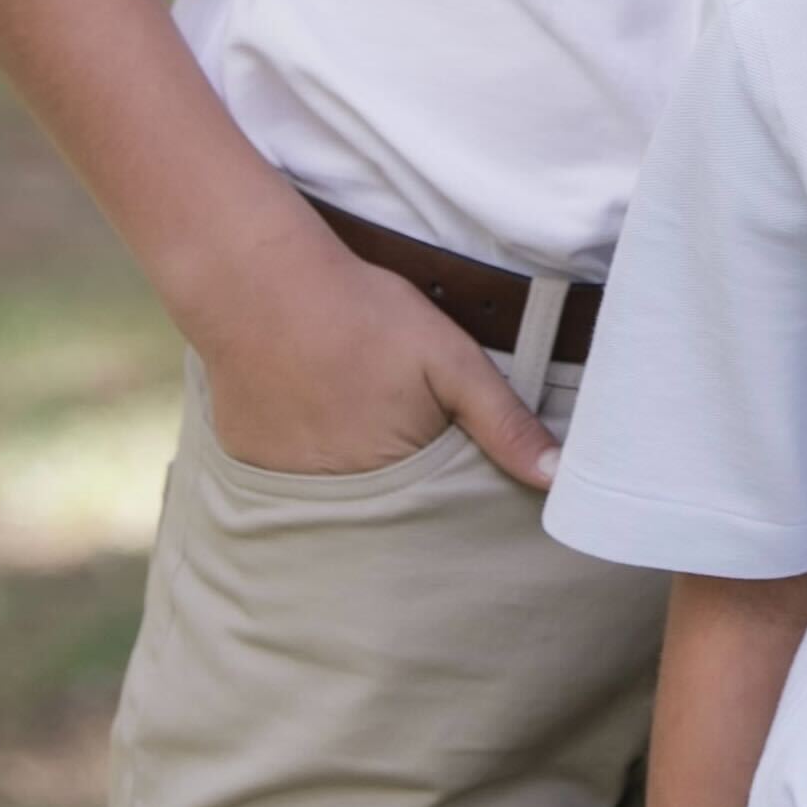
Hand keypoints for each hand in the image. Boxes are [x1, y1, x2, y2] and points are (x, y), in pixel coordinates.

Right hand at [202, 238, 557, 485]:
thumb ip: (503, 420)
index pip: (435, 516)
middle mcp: (336, 505)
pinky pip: (293, 485)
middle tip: (396, 421)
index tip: (454, 464)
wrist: (262, 290)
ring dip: (356, 474)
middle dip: (405, 488)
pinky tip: (315, 413)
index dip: (451, 493)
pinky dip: (310, 461)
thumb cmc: (365, 318)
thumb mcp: (452, 359)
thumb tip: (555, 476)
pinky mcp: (251, 473)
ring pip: (340, 501)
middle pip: (387, 514)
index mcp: (395, 482)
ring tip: (354, 412)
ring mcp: (286, 492)